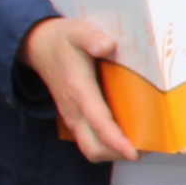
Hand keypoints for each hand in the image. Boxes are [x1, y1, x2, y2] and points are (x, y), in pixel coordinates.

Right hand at [19, 14, 139, 163]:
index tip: (133, 152)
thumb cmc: (63, 38)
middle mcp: (73, 109)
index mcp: (78, 89)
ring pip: (91, 148)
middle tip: (148, 147)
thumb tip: (107, 44)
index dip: (115, 140)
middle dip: (118, 153)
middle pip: (93, 147)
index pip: (97, 121)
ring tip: (143, 144)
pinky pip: (91, 140)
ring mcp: (72, 116)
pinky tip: (129, 135)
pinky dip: (109, 145)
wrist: (37, 45)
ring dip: (115, 152)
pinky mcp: (75, 117)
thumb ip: (92, 37)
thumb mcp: (78, 31)